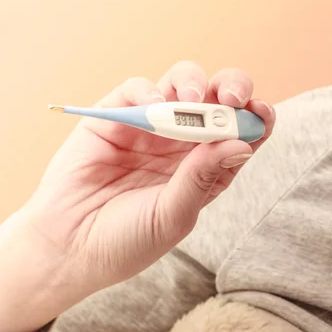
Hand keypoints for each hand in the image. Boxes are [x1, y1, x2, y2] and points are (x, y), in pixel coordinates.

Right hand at [24, 61, 274, 294]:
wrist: (69, 248)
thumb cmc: (127, 240)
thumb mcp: (174, 216)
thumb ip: (203, 178)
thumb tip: (243, 144)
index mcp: (206, 167)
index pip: (241, 132)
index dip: (256, 117)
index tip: (263, 113)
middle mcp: (184, 142)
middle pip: (219, 100)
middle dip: (232, 89)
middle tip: (232, 99)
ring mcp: (151, 127)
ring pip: (182, 84)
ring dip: (194, 83)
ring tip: (192, 101)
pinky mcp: (115, 116)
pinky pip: (137, 89)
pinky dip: (149, 92)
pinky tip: (155, 108)